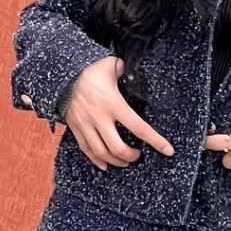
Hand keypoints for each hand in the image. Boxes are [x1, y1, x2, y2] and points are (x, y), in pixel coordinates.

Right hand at [64, 56, 174, 171]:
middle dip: (131, 156)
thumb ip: (126, 70)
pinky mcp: (75, 128)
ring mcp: (86, 125)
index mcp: (113, 104)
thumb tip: (133, 72)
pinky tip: (104, 165)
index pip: (139, 127)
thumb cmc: (90, 70)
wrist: (62, 74)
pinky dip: (96, 160)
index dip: (155, 141)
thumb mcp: (111, 65)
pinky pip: (86, 149)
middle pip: (118, 148)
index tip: (168, 151)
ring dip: (116, 161)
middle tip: (138, 155)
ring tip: (125, 161)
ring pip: (101, 152)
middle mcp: (99, 117)